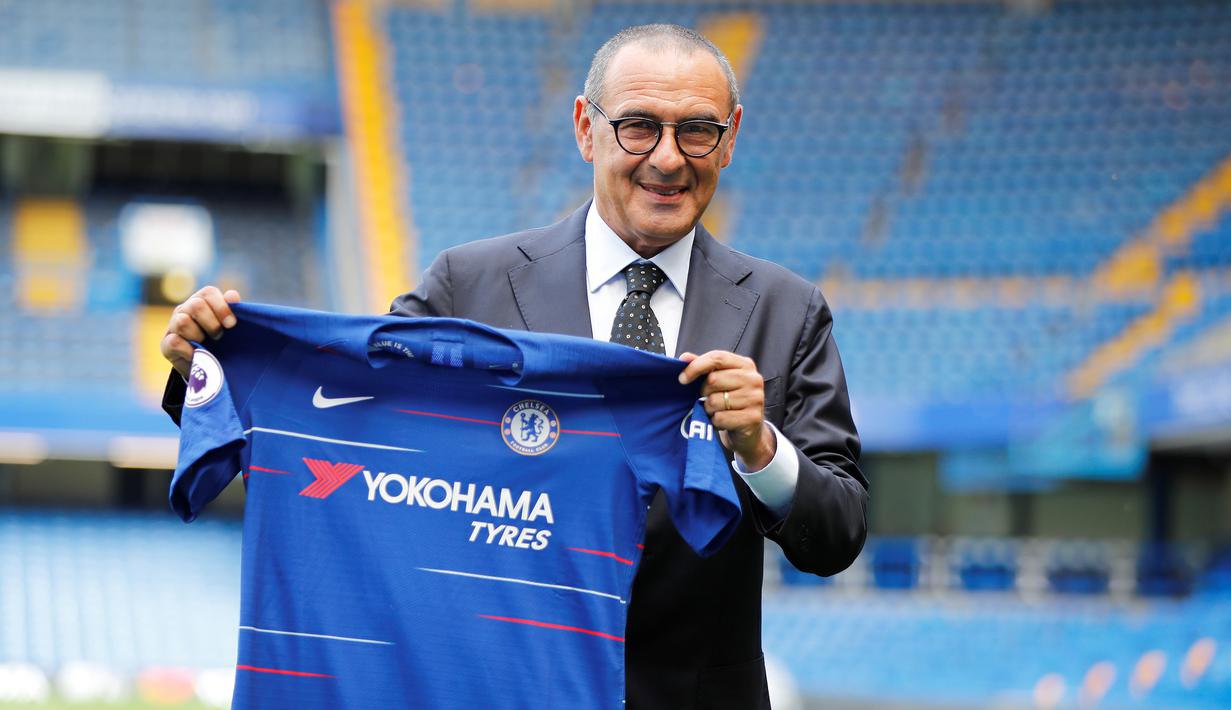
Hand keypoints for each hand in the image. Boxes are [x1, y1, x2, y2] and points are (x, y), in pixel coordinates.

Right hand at [160, 286, 241, 378]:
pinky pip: (174, 342)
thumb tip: (232, 296)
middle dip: (212, 324)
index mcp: (201, 301)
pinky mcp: (166, 344)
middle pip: (196, 305)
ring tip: (205, 345)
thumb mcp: (228, 326)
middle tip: (218, 337)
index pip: (208, 293)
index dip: (222, 307)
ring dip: (198, 335)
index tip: (232, 324)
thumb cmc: (220, 341)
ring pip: (182, 322)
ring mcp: (173, 326)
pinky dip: (189, 350)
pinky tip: (197, 355)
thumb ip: (232, 309)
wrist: (207, 366)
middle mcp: (184, 310)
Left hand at [677, 350, 774, 469]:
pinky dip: (716, 422)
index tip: (682, 379)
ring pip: (714, 401)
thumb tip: (684, 358)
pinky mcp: (752, 417)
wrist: (748, 429)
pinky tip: (723, 421)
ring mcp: (755, 398)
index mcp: (745, 365)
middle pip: (713, 380)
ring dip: (709, 409)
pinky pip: (720, 418)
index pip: (717, 358)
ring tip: (718, 411)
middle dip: (704, 392)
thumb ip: (703, 367)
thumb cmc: (730, 401)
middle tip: (709, 398)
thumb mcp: (719, 381)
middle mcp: (753, 379)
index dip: (696, 366)